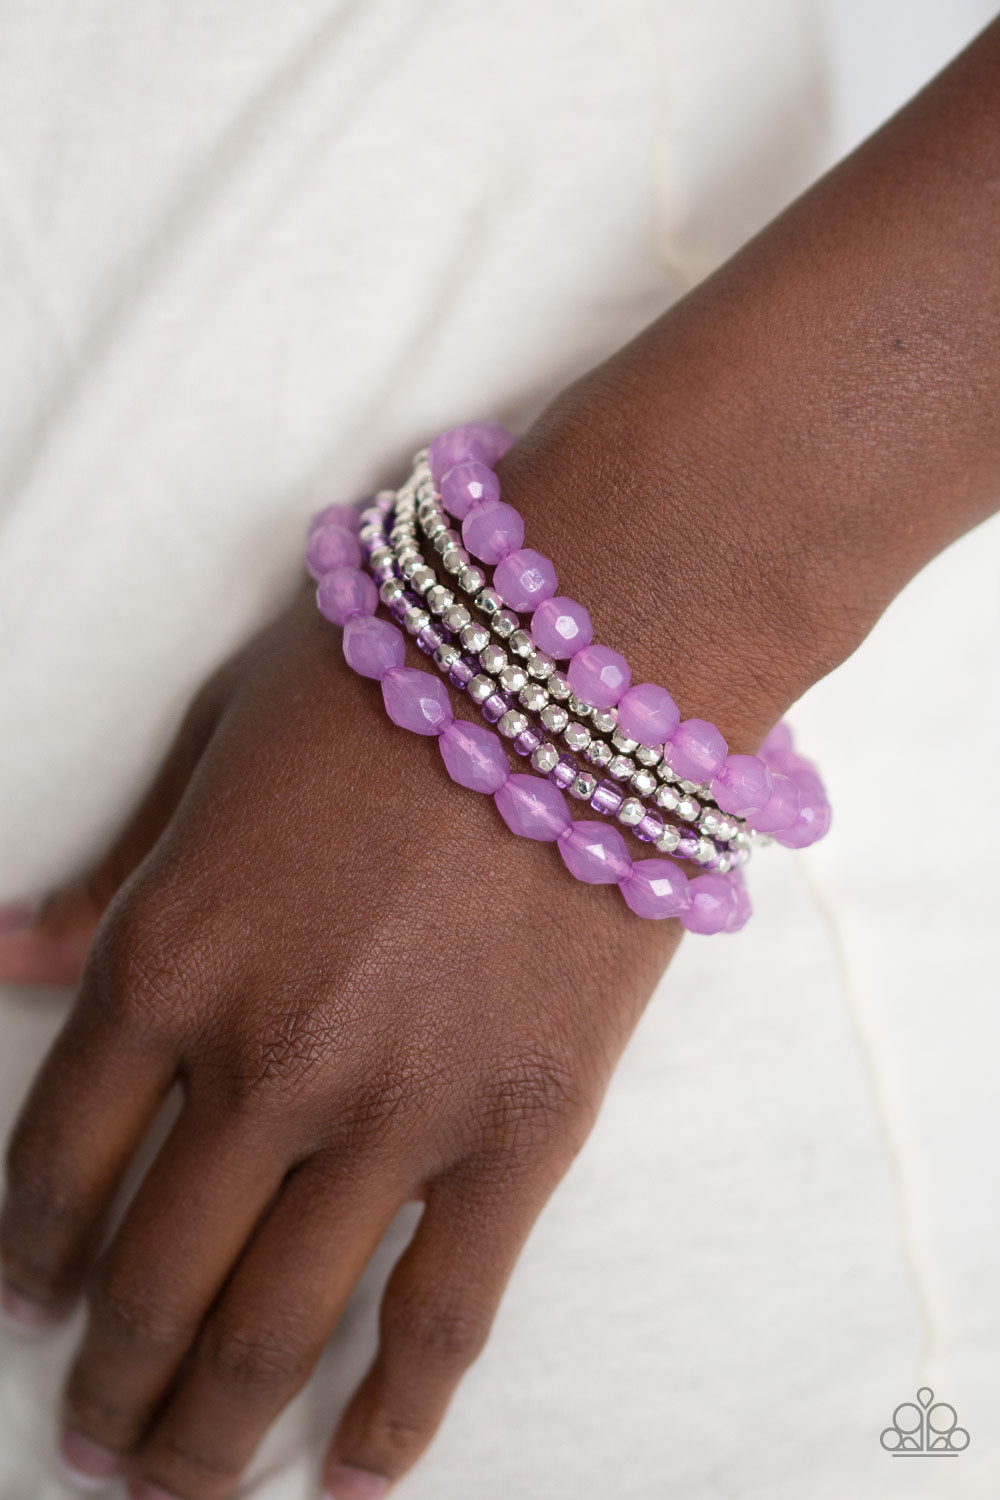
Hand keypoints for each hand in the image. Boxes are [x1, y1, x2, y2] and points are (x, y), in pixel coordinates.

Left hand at [0, 570, 686, 1498]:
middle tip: (95, 1435)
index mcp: (169, 956)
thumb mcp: (216, 749)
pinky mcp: (523, 1132)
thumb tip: (7, 956)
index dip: (32, 1249)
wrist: (591, 655)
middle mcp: (261, 1059)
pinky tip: (347, 1476)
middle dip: (110, 1376)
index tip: (31, 1298)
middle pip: (154, 1273)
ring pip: (275, 1324)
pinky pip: (443, 1315)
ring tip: (177, 1483)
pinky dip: (393, 1417)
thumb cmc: (396, 673)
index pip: (59, 1155)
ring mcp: (396, 1110)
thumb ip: (117, 878)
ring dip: (209, 1426)